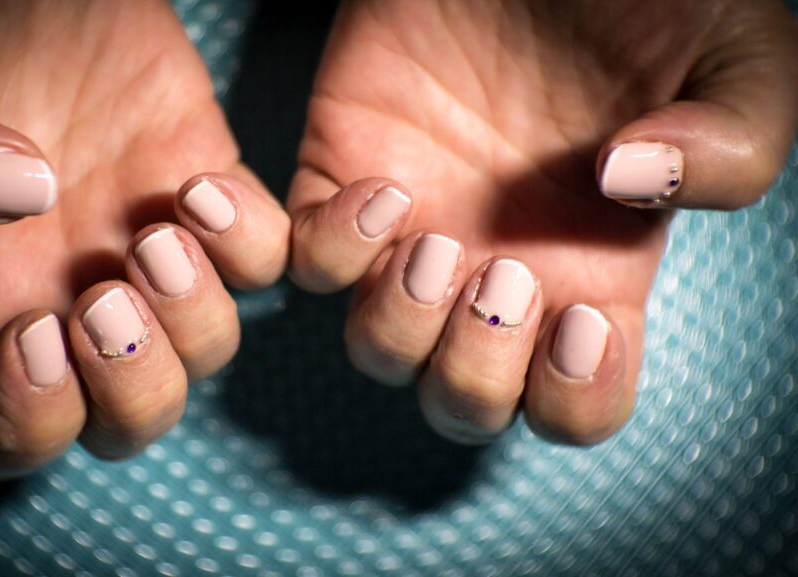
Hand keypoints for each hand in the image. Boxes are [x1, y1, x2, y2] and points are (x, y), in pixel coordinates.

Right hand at [0, 0, 288, 477]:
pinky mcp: (197, 186)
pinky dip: (253, 243)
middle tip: (107, 301)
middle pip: (127, 418)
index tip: (31, 336)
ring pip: (205, 349)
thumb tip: (20, 196)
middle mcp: (57, 294)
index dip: (27, 423)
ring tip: (159, 235)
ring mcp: (136, 244)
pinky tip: (200, 185)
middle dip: (134, 385)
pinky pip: (265, 258)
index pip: (2, 439)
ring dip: (197, 316)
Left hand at [287, 0, 797, 443]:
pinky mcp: (345, 179)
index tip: (580, 318)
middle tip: (502, 277)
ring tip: (435, 244)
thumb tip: (629, 187)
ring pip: (378, 351)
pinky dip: (332, 250)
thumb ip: (733, 146)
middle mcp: (500, 269)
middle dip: (475, 372)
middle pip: (463, 402)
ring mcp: (417, 231)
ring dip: (400, 328)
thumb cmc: (642, 0)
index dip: (574, 399)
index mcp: (593, 272)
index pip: (573, 405)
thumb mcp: (737, 62)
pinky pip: (310, 263)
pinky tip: (382, 191)